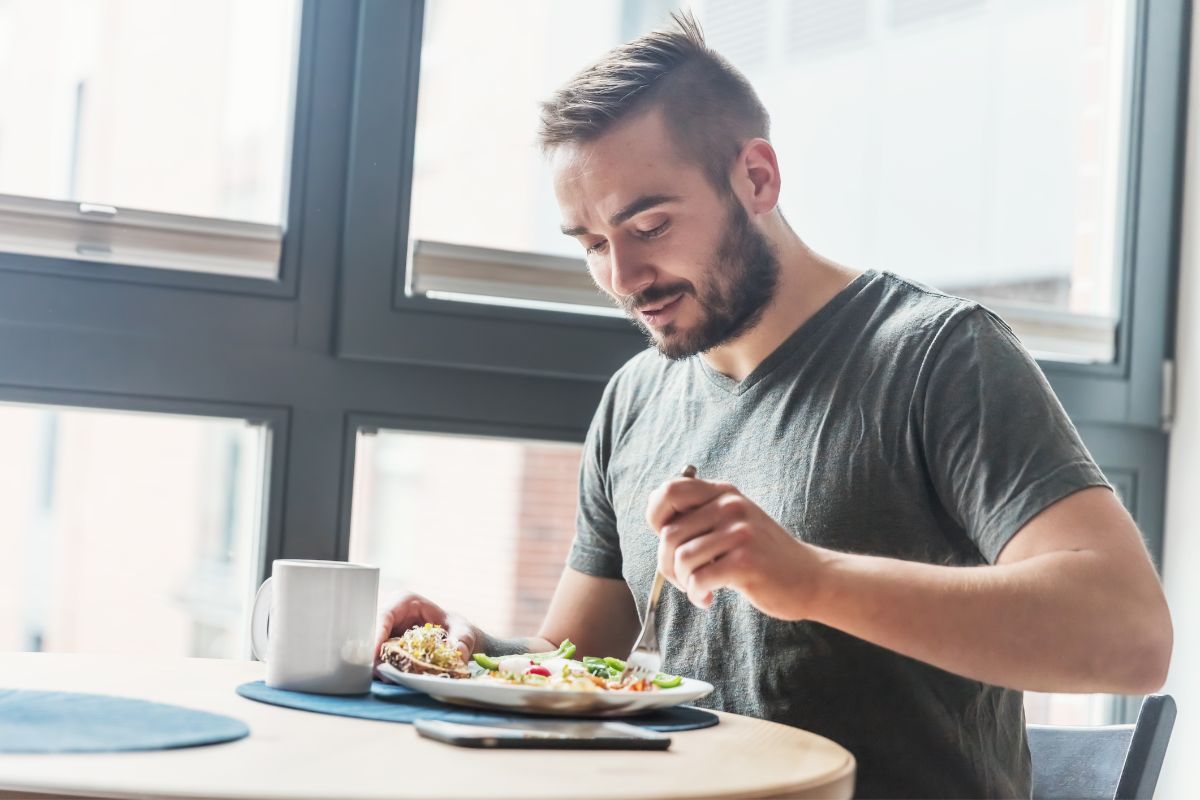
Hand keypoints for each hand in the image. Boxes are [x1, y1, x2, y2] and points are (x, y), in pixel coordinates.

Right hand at [373, 592, 478, 670]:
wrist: (454, 637)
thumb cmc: (456, 627)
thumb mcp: (463, 631)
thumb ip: (462, 640)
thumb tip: (458, 654)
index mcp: (404, 601)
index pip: (384, 615)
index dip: (376, 634)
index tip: (374, 652)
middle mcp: (390, 615)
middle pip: (372, 633)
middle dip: (374, 654)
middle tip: (382, 673)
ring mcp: (385, 633)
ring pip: (372, 648)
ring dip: (378, 664)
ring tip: (390, 678)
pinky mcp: (385, 648)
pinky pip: (379, 659)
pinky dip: (384, 669)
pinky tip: (393, 678)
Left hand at [646, 477, 826, 618]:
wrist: (810, 577)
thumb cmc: (763, 555)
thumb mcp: (734, 522)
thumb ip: (702, 515)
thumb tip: (657, 521)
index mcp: (724, 493)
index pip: (669, 490)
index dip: (656, 517)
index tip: (668, 542)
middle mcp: (730, 506)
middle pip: (669, 534)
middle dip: (667, 564)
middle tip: (684, 579)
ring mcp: (739, 532)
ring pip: (681, 558)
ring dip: (683, 582)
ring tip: (699, 589)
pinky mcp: (745, 562)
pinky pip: (698, 579)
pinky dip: (696, 594)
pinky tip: (708, 598)